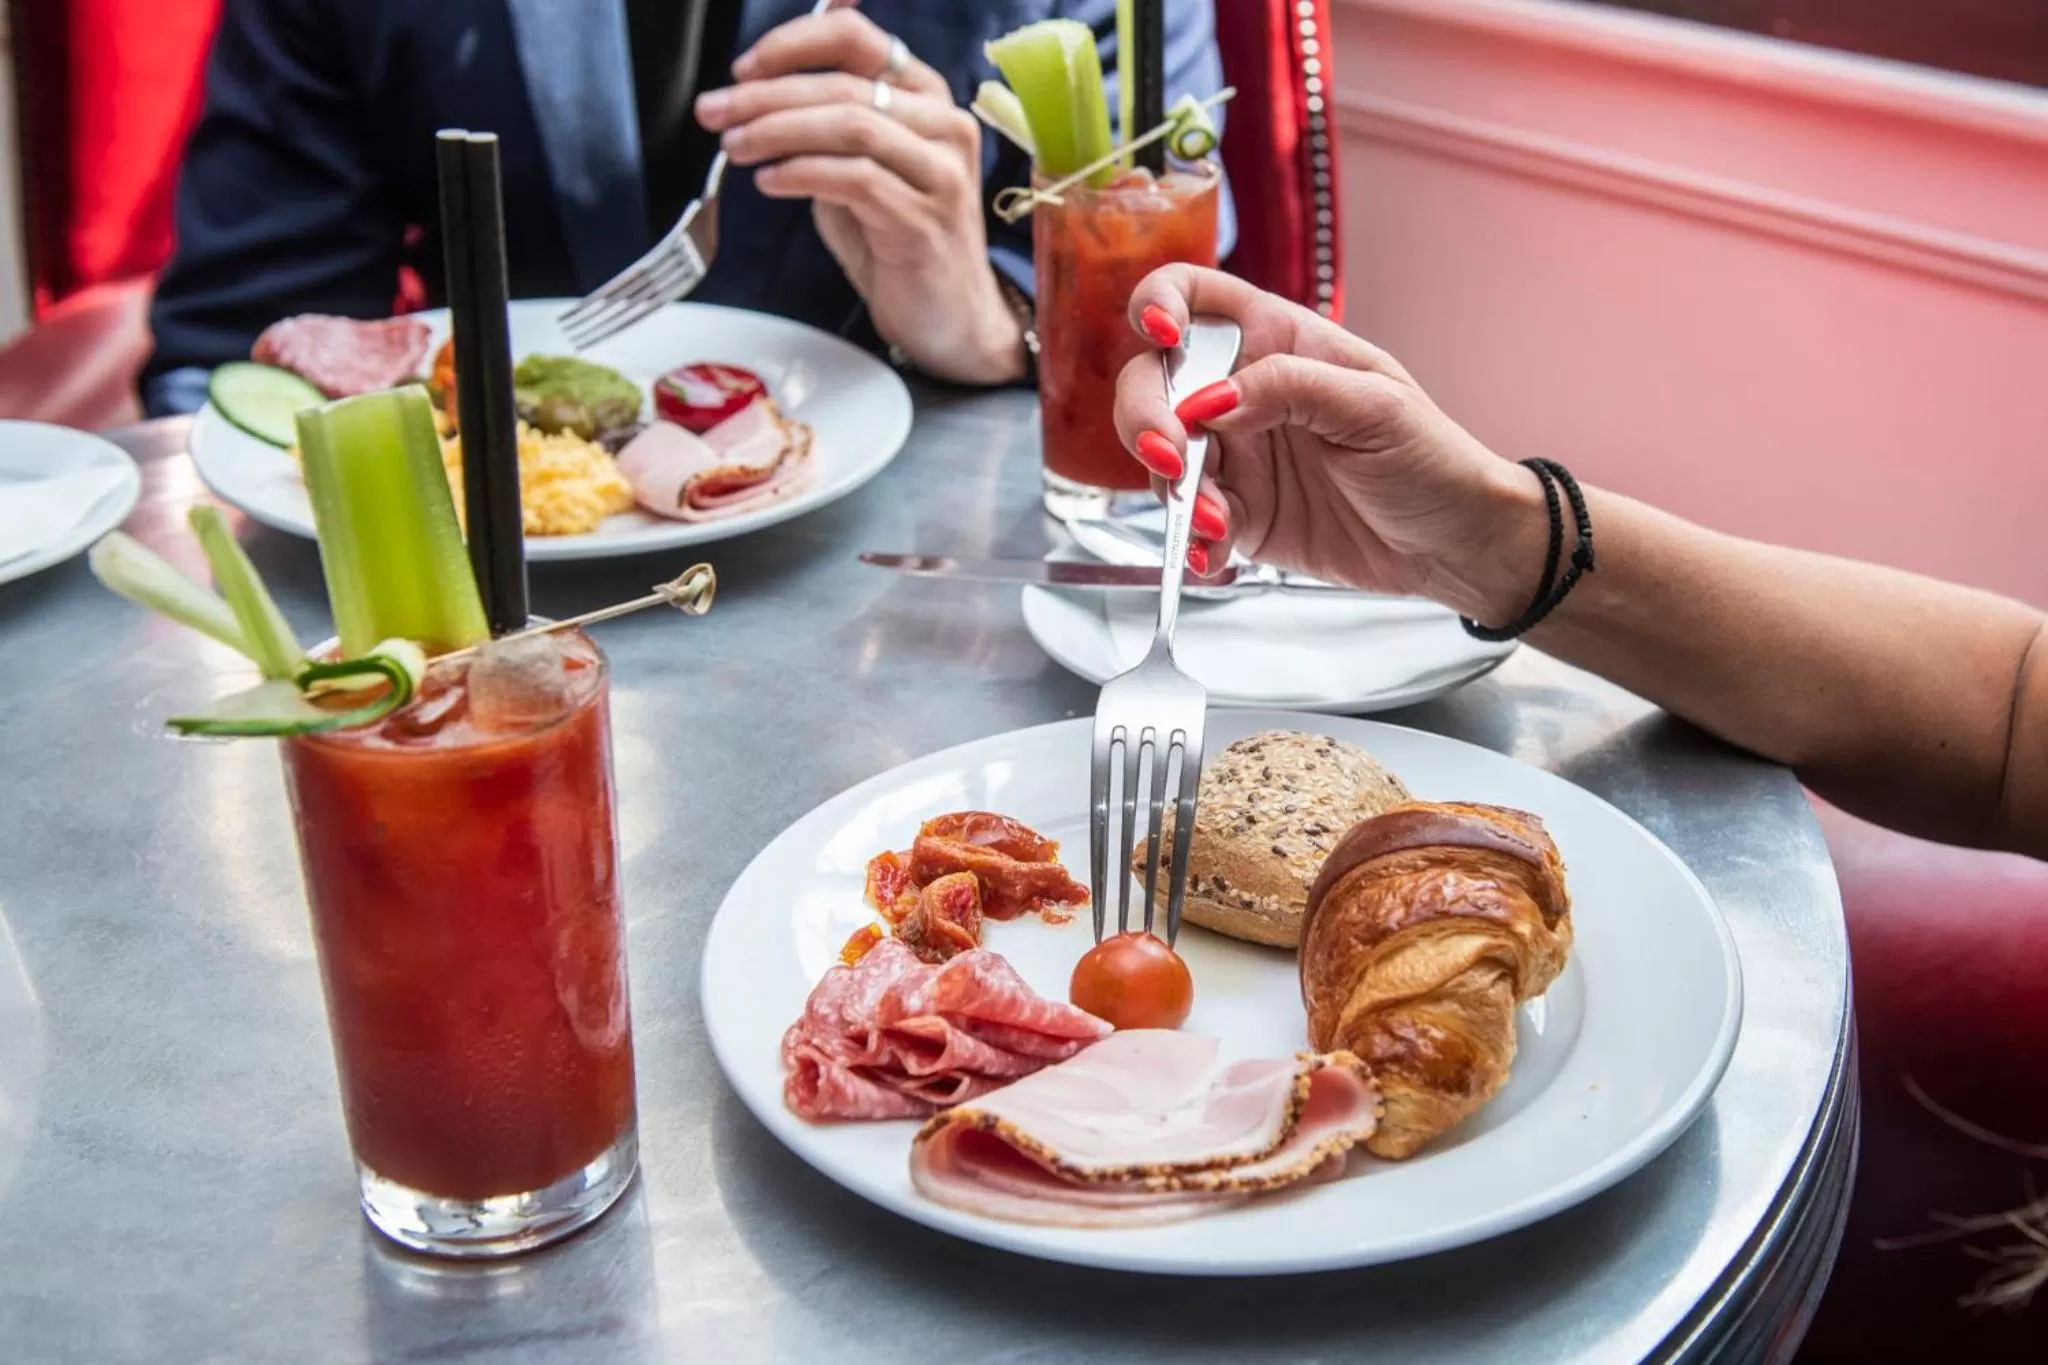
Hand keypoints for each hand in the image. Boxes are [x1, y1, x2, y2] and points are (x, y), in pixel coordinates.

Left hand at [698, 5, 1024, 385]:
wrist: (949, 320)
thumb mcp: (857, 173)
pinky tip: (770, 181)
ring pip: (850, 124)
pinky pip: (855, 179)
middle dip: (765, 95)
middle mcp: (944, 126)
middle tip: (717, 111)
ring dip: (778, 132)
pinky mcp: (925, 219)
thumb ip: (822, 133)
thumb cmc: (899, 246)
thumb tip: (754, 104)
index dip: (791, 46)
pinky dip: (802, 174)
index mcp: (926, 99)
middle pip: (842, 83)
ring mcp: (941, 172)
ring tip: (737, 147)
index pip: (855, 40)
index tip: (742, 70)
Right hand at [1113, 266, 1550, 624]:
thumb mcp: (1374, 407)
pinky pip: (1191, 522)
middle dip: (1145, 418)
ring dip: (1173, 490)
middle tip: (1173, 460)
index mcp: (1277, 341)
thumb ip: (1288, 389)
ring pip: (1163, 459)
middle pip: (1154, 384)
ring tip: (1216, 522)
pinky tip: (1218, 554)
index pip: (1193, 298)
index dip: (1158, 303)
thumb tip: (1209, 401)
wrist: (1458, 544)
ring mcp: (1237, 456)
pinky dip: (1192, 540)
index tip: (1158, 336)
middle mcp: (1243, 393)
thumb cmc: (1433, 458)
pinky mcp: (1240, 516)